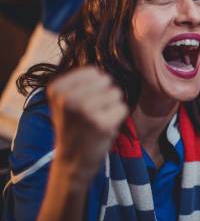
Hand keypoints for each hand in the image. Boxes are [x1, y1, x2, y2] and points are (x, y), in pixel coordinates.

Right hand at [47, 67, 127, 183]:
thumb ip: (81, 81)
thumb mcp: (66, 100)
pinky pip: (122, 108)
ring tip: (98, 120)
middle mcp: (68, 97)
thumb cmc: (74, 127)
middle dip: (106, 96)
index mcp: (57, 88)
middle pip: (107, 81)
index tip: (84, 104)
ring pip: (116, 94)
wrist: (72, 161)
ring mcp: (84, 110)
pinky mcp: (101, 124)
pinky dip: (117, 118)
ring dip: (112, 107)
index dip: (97, 87)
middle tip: (93, 114)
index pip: (94, 72)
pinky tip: (104, 128)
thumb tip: (110, 59)